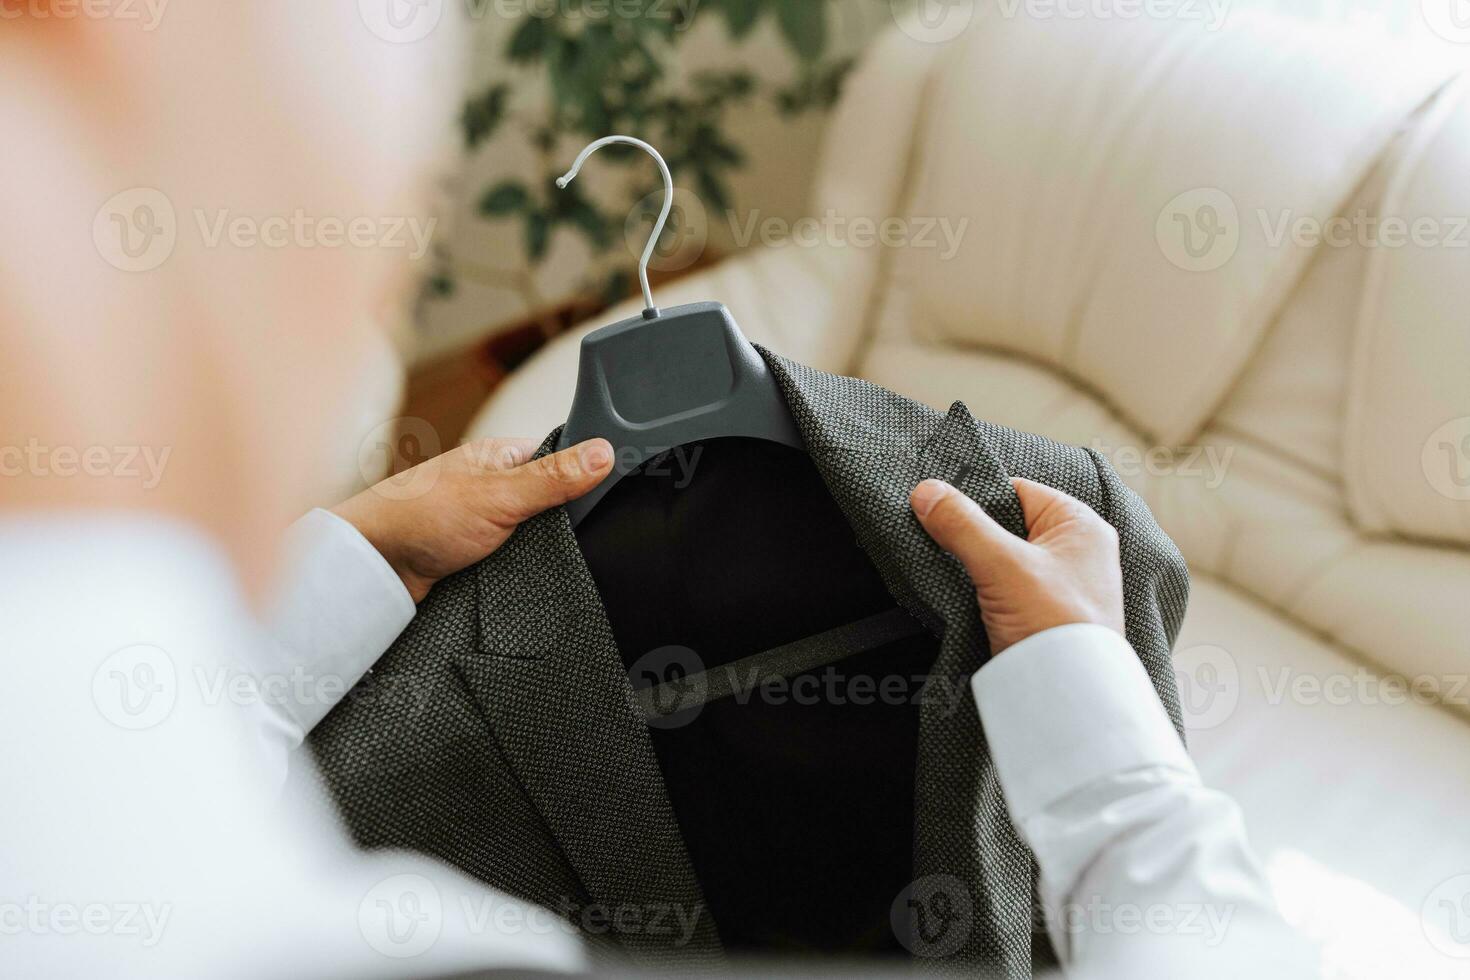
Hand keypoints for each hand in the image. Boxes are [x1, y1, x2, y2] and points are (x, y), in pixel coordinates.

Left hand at [333, 437, 613, 602]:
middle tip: (577, 539)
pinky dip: (525, 571)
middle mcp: (496, 486)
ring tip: (551, 561)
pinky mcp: (480, 557)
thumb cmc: (418, 516)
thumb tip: (605, 450)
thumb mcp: (500, 495)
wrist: (371, 568)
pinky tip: (533, 579)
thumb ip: (553, 478)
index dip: (588, 476)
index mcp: (503, 456)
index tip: (614, 494)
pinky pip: (518, 561)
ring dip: (543, 552)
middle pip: (555, 502)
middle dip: (566, 523)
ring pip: (538, 536)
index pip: (564, 458)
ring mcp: (488, 522)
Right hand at [909, 477, 1124, 654]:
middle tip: (939, 542)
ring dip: (976, 569)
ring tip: (949, 572)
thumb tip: (926, 492)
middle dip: (973, 537)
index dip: (977, 499)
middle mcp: (1077, 553)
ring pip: (1002, 562)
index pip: (1017, 492)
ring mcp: (1061, 588)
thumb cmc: (1057, 626)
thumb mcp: (1002, 565)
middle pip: (1007, 527)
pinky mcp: (1044, 618)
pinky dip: (982, 593)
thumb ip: (962, 524)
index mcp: (1081, 526)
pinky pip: (1004, 592)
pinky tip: (962, 598)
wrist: (1068, 699)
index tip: (940, 510)